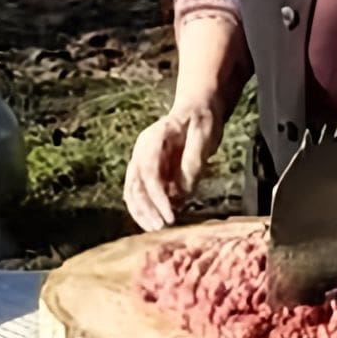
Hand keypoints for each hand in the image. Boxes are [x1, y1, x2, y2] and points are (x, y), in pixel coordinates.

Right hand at [124, 100, 226, 231]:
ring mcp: (142, 161)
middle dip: (145, 209)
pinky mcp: (148, 171)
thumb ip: (193, 162)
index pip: (149, 174)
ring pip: (133, 191)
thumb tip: (183, 191)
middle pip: (135, 185)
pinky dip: (146, 208)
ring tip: (155, 228)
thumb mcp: (204, 135)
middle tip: (161, 227)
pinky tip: (156, 220)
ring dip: (141, 212)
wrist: (197, 108)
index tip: (169, 216)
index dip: (157, 197)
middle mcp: (142, 151)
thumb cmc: (201, 119)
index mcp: (153, 139)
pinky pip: (140, 193)